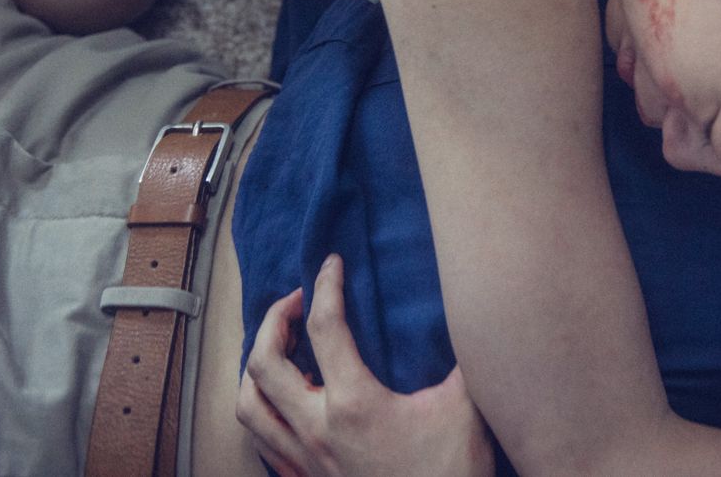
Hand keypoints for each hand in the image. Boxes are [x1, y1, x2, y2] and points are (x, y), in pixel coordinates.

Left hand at [237, 254, 495, 476]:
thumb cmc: (452, 473)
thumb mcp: (467, 407)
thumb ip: (464, 357)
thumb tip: (471, 314)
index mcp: (354, 404)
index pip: (325, 326)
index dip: (327, 284)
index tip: (333, 264)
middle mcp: (317, 430)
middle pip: (265, 361)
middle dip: (275, 319)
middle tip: (299, 300)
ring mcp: (305, 461)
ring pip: (249, 405)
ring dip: (256, 367)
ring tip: (281, 346)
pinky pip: (262, 441)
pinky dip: (262, 409)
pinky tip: (285, 400)